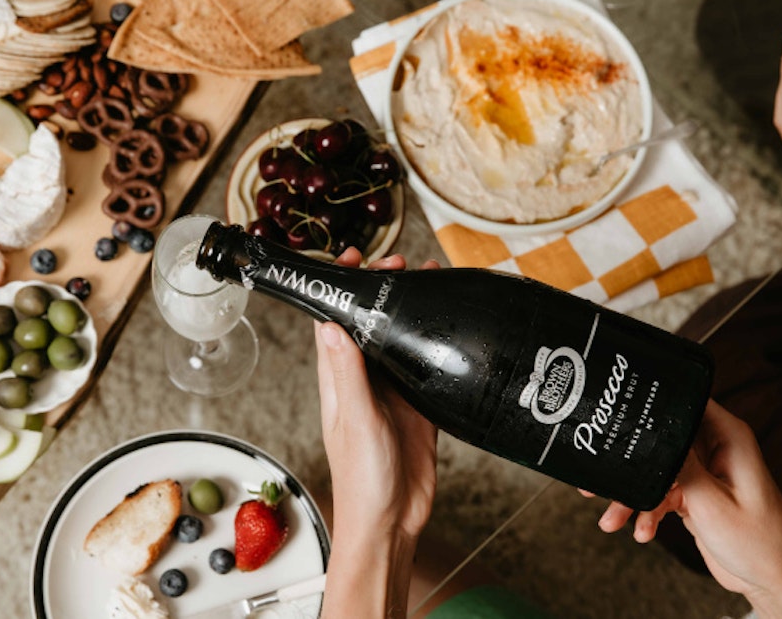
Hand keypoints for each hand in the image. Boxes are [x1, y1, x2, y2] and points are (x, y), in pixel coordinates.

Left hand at [316, 249, 438, 618]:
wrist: (391, 523)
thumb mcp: (356, 419)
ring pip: (399, 339)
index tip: (356, 258)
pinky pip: (426, 366)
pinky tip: (451, 326)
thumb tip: (330, 325)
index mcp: (339, 380)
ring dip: (409, 310)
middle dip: (382, 289)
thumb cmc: (362, 480)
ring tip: (427, 279)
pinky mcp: (419, 408)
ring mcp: (392, 394)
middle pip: (369, 322)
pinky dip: (436, 342)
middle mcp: (364, 382)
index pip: (334, 321)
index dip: (342, 287)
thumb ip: (348, 374)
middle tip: (402, 263)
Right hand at [586, 402, 781, 617]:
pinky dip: (647, 512)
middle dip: (633, 462)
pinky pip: (661, 494)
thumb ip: (680, 466)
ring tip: (614, 518)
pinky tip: (642, 532)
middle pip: (663, 440)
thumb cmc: (758, 542)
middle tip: (603, 479)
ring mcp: (704, 472)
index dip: (655, 402)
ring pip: (656, 471)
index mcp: (729, 437)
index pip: (687, 402)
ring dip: (634, 496)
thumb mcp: (711, 502)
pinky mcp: (695, 495)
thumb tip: (652, 435)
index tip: (623, 412)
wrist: (772, 580)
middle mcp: (716, 449)